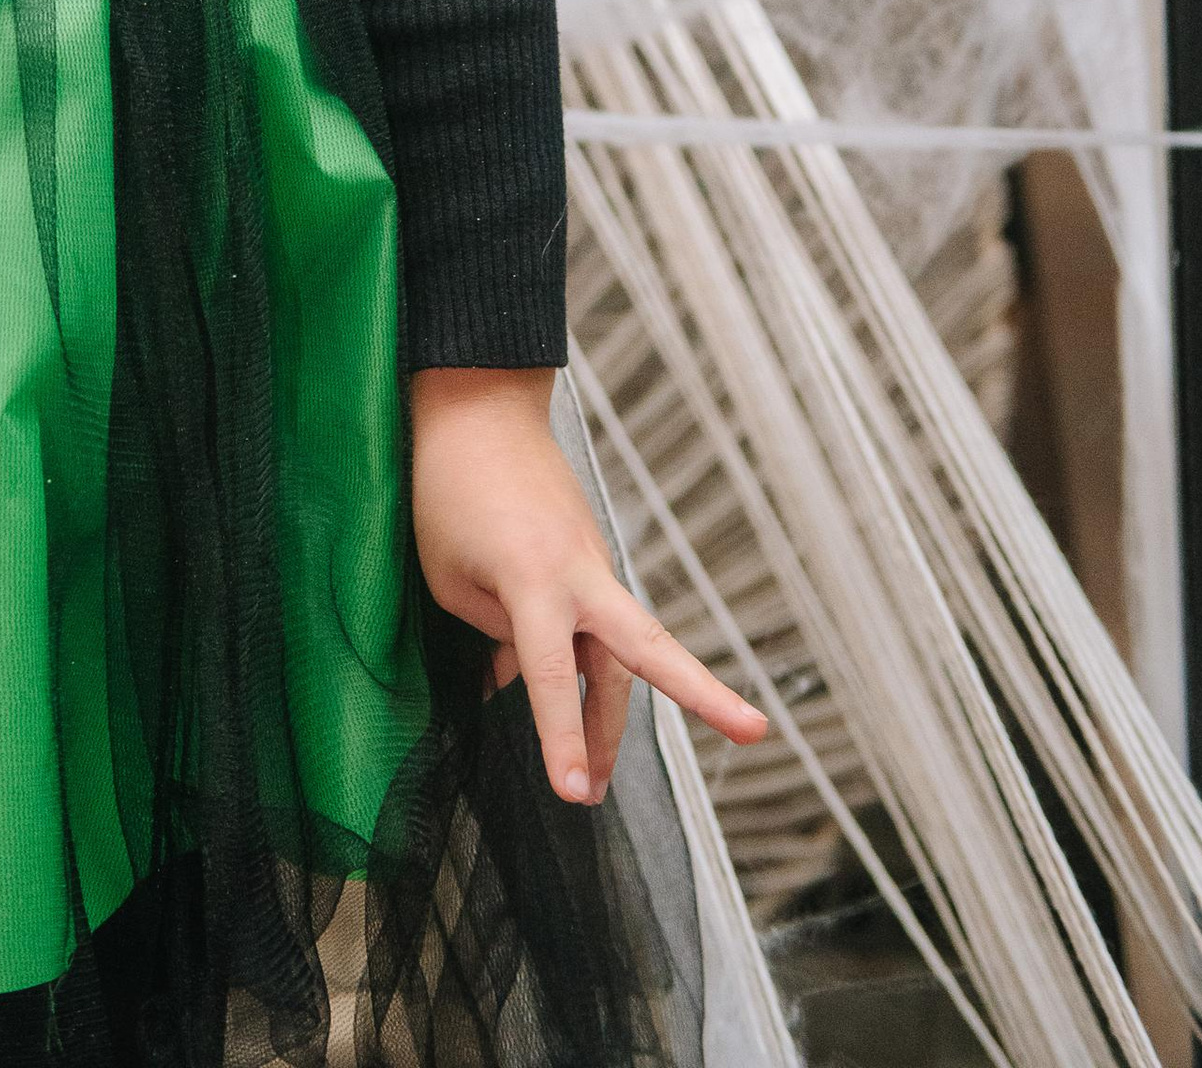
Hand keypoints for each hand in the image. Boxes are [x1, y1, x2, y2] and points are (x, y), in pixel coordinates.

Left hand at [409, 366, 768, 806]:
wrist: (477, 405)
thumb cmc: (447, 490)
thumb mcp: (449, 575)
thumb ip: (491, 634)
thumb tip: (519, 675)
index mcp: (535, 580)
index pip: (553, 676)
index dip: (562, 739)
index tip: (575, 795)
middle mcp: (579, 574)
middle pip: (647, 647)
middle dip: (702, 692)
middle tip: (754, 732)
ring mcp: (591, 563)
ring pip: (619, 650)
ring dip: (609, 714)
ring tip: (594, 779)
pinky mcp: (587, 557)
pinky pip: (589, 624)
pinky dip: (574, 665)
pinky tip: (539, 695)